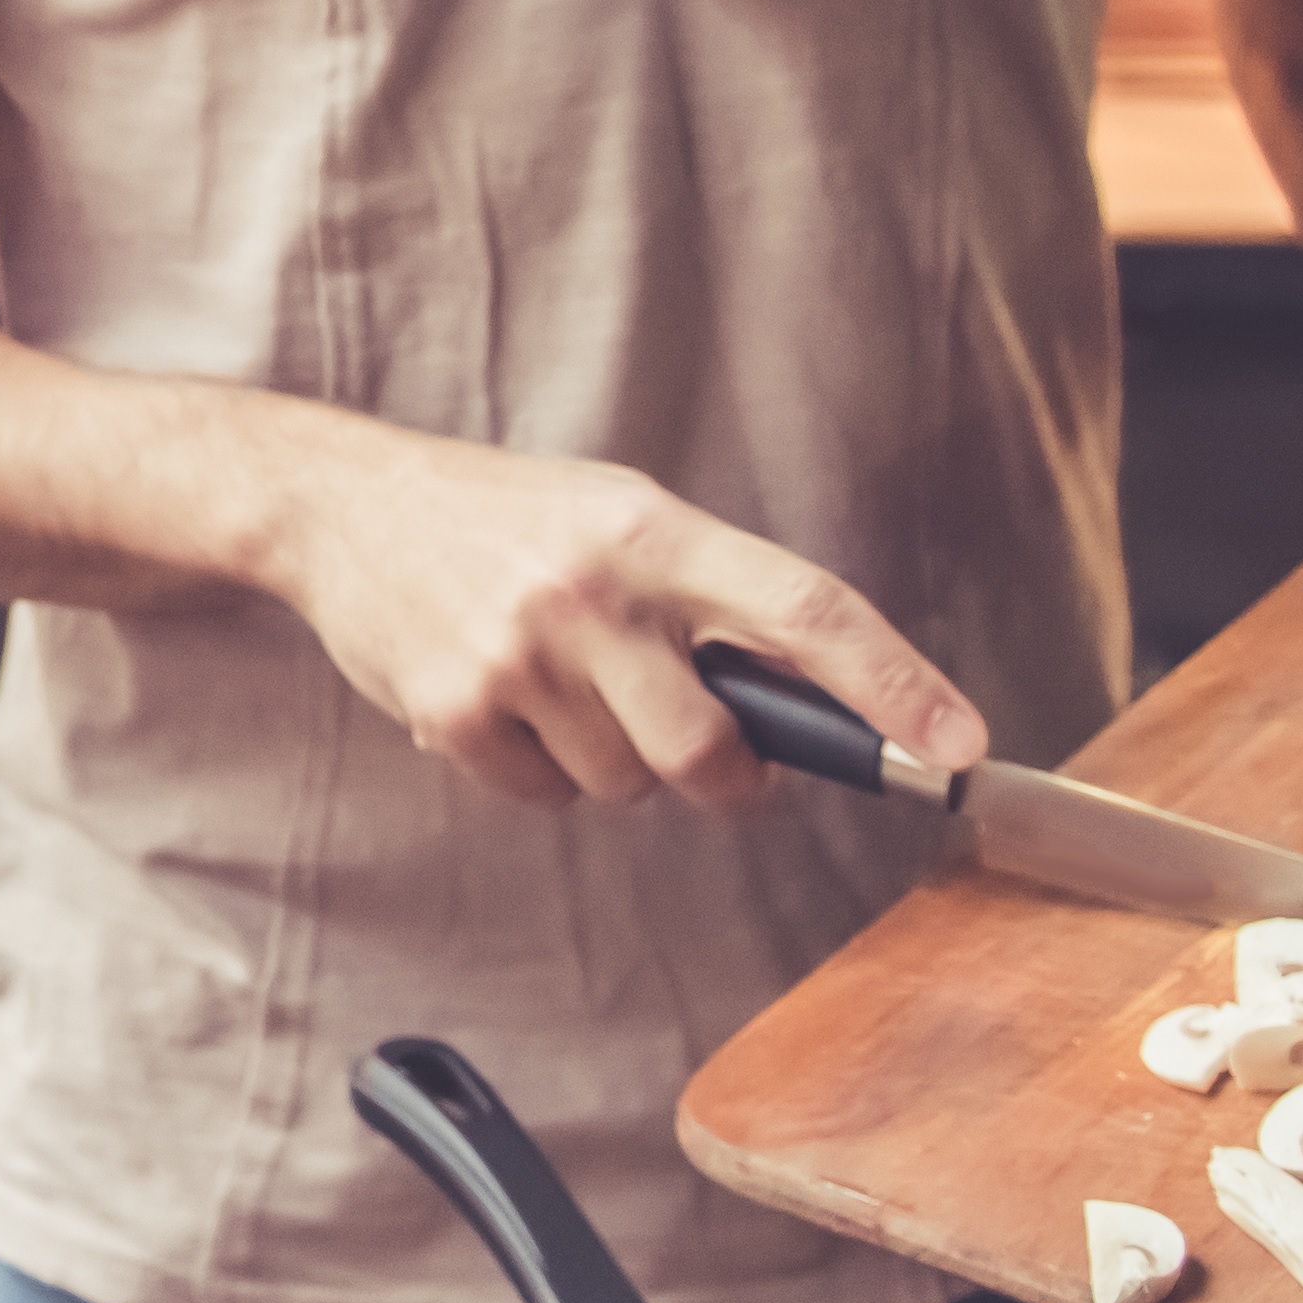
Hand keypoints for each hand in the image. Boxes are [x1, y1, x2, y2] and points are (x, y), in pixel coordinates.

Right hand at [250, 413, 984, 815]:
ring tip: (562, 688)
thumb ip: (712, 600)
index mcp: (653, 530)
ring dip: (615, 762)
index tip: (958, 747)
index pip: (805, 612)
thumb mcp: (622, 517)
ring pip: (628, 784)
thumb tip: (818, 709)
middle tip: (715, 760)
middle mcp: (591, 591)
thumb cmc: (505, 516)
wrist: (344, 505)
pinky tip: (504, 701)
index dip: (893, 686)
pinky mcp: (455, 713)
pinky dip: (539, 770)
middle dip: (729, 780)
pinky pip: (546, 797)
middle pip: (712, 752)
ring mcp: (518, 656)